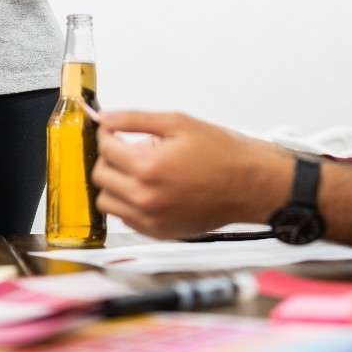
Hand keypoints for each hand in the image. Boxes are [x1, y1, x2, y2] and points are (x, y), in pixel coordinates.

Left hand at [93, 111, 291, 238]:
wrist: (250, 184)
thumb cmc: (222, 153)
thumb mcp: (178, 123)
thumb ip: (135, 120)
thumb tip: (104, 118)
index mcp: (148, 168)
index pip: (105, 150)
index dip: (106, 135)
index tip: (112, 130)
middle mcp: (145, 198)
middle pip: (100, 177)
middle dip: (108, 158)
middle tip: (126, 148)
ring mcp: (151, 220)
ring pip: (108, 203)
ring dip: (115, 184)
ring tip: (137, 171)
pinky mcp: (158, 232)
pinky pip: (126, 219)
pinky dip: (129, 203)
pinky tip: (148, 189)